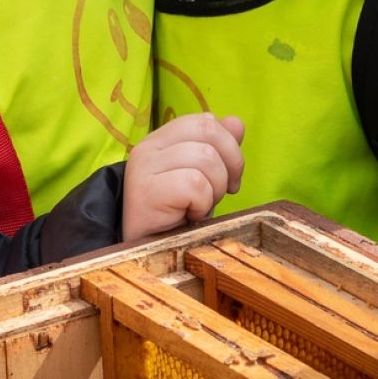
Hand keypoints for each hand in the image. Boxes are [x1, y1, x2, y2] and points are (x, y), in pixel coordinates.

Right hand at [121, 113, 245, 240]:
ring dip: (214, 189)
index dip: (229, 147)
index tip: (229, 179)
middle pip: (209, 132)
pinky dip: (201, 204)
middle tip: (218, 194)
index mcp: (161, 139)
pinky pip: (194, 184)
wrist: (141, 257)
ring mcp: (144, 168)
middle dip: (228, 166)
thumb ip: (219, 149)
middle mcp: (148, 147)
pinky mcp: (144, 192)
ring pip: (205, 158)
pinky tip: (188, 216)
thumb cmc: (174, 218)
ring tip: (198, 207)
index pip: (205, 121)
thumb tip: (236, 122)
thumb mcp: (203, 180)